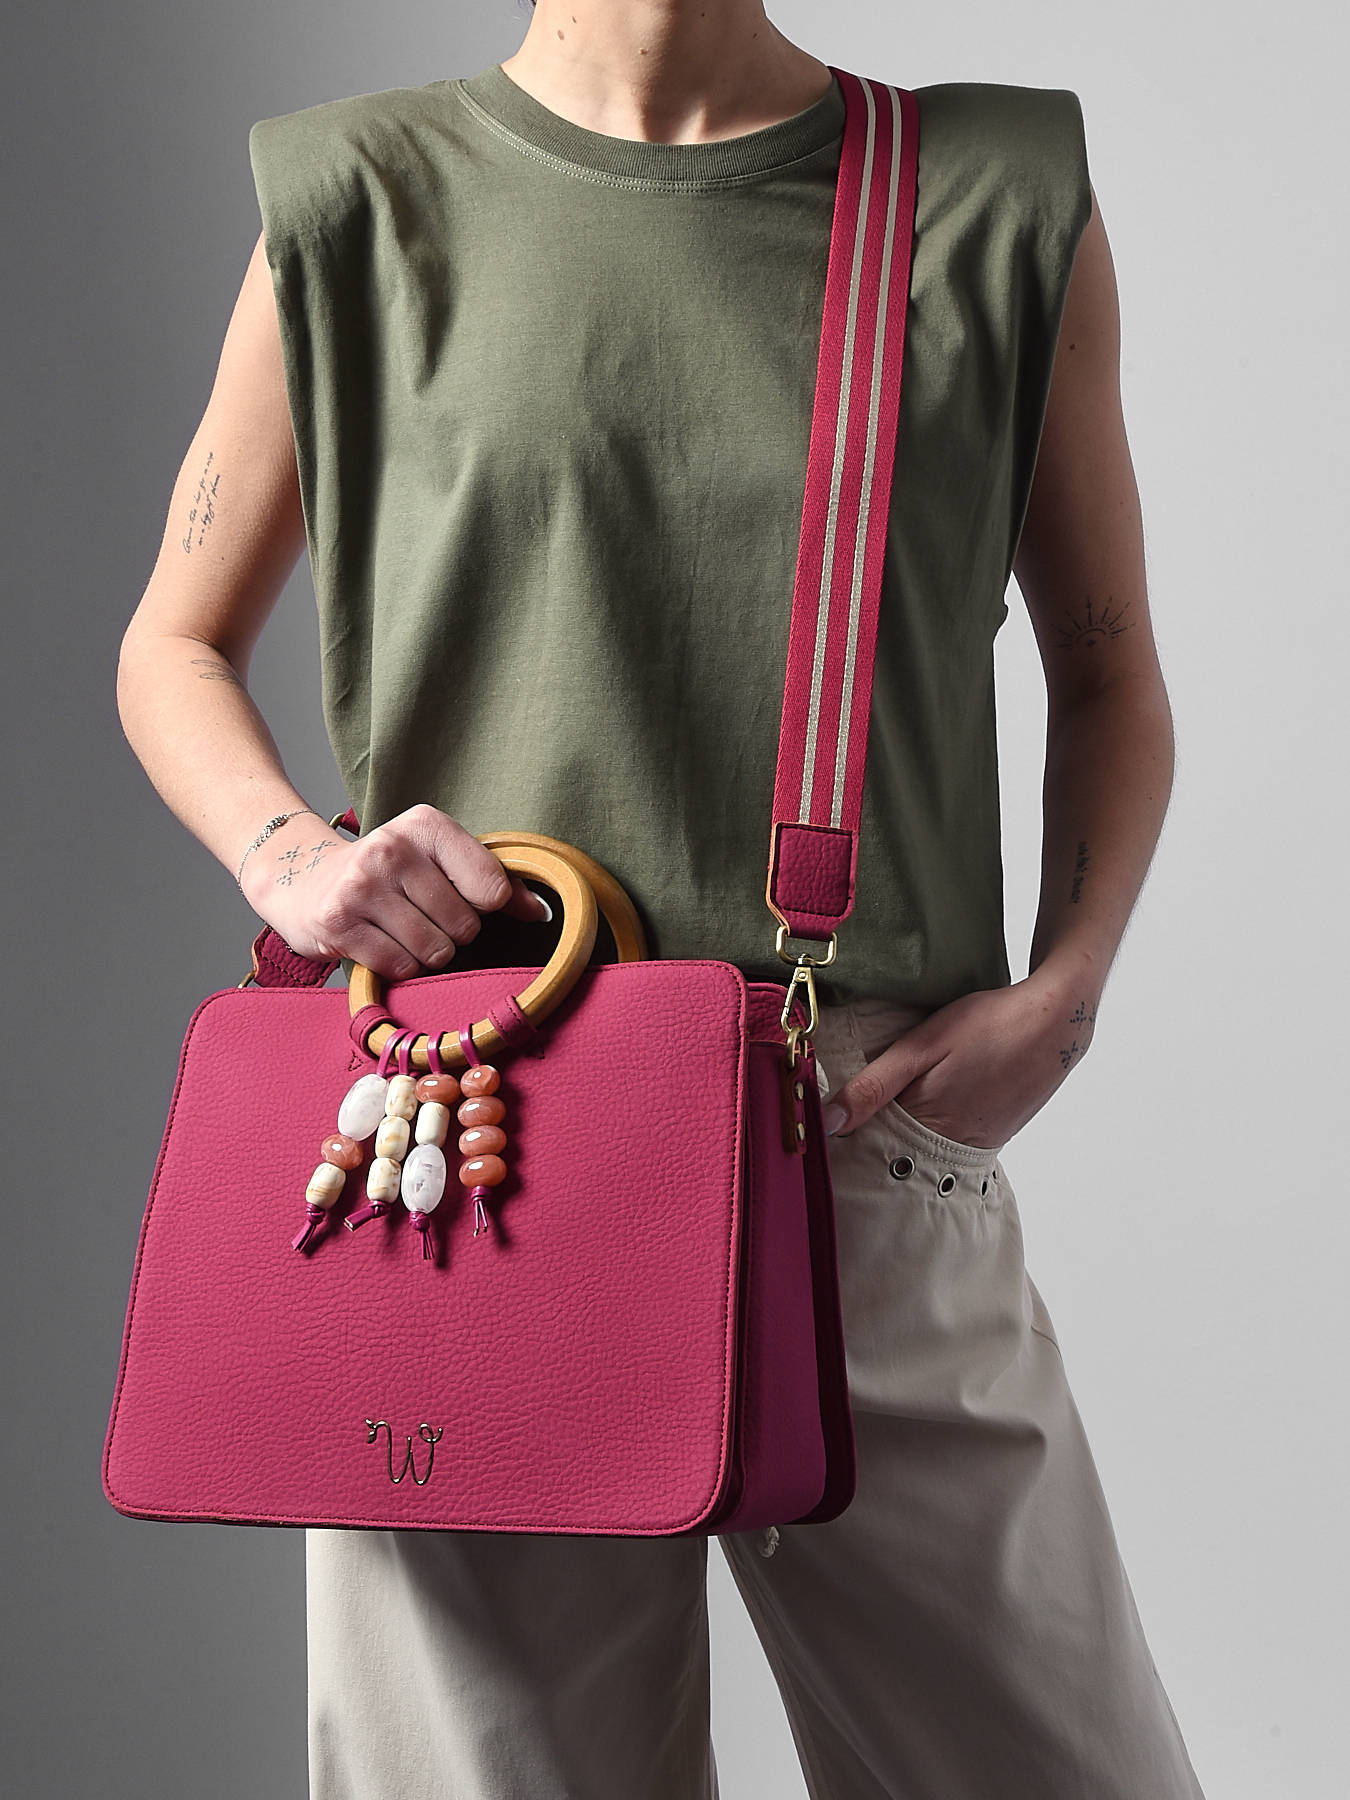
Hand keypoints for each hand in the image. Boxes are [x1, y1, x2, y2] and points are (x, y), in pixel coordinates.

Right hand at [239, 802, 552, 978]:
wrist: (303, 880)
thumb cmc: (388, 873)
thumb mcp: (438, 860)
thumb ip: (494, 881)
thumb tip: (543, 913)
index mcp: (426, 825)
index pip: (492, 886)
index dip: (487, 907)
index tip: (468, 901)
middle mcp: (391, 849)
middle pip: (465, 926)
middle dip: (452, 933)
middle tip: (421, 916)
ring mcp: (361, 886)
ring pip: (435, 951)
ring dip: (426, 953)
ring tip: (400, 929)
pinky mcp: (337, 923)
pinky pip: (400, 967)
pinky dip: (398, 965)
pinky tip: (379, 942)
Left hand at [820, 972, 1097, 1147]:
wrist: (1056, 1023)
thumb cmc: (987, 1025)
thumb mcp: (921, 1045)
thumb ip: (873, 1085)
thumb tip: (827, 1123)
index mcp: (928, 1128)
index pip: (873, 1152)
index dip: (849, 1140)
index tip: (825, 1131)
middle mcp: (953, 1149)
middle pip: (899, 1156)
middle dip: (875, 1140)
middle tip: (852, 1117)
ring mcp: (978, 1144)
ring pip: (925, 1149)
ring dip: (905, 1134)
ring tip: (886, 1109)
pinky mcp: (995, 1134)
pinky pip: (951, 1140)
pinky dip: (934, 1127)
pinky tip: (930, 1101)